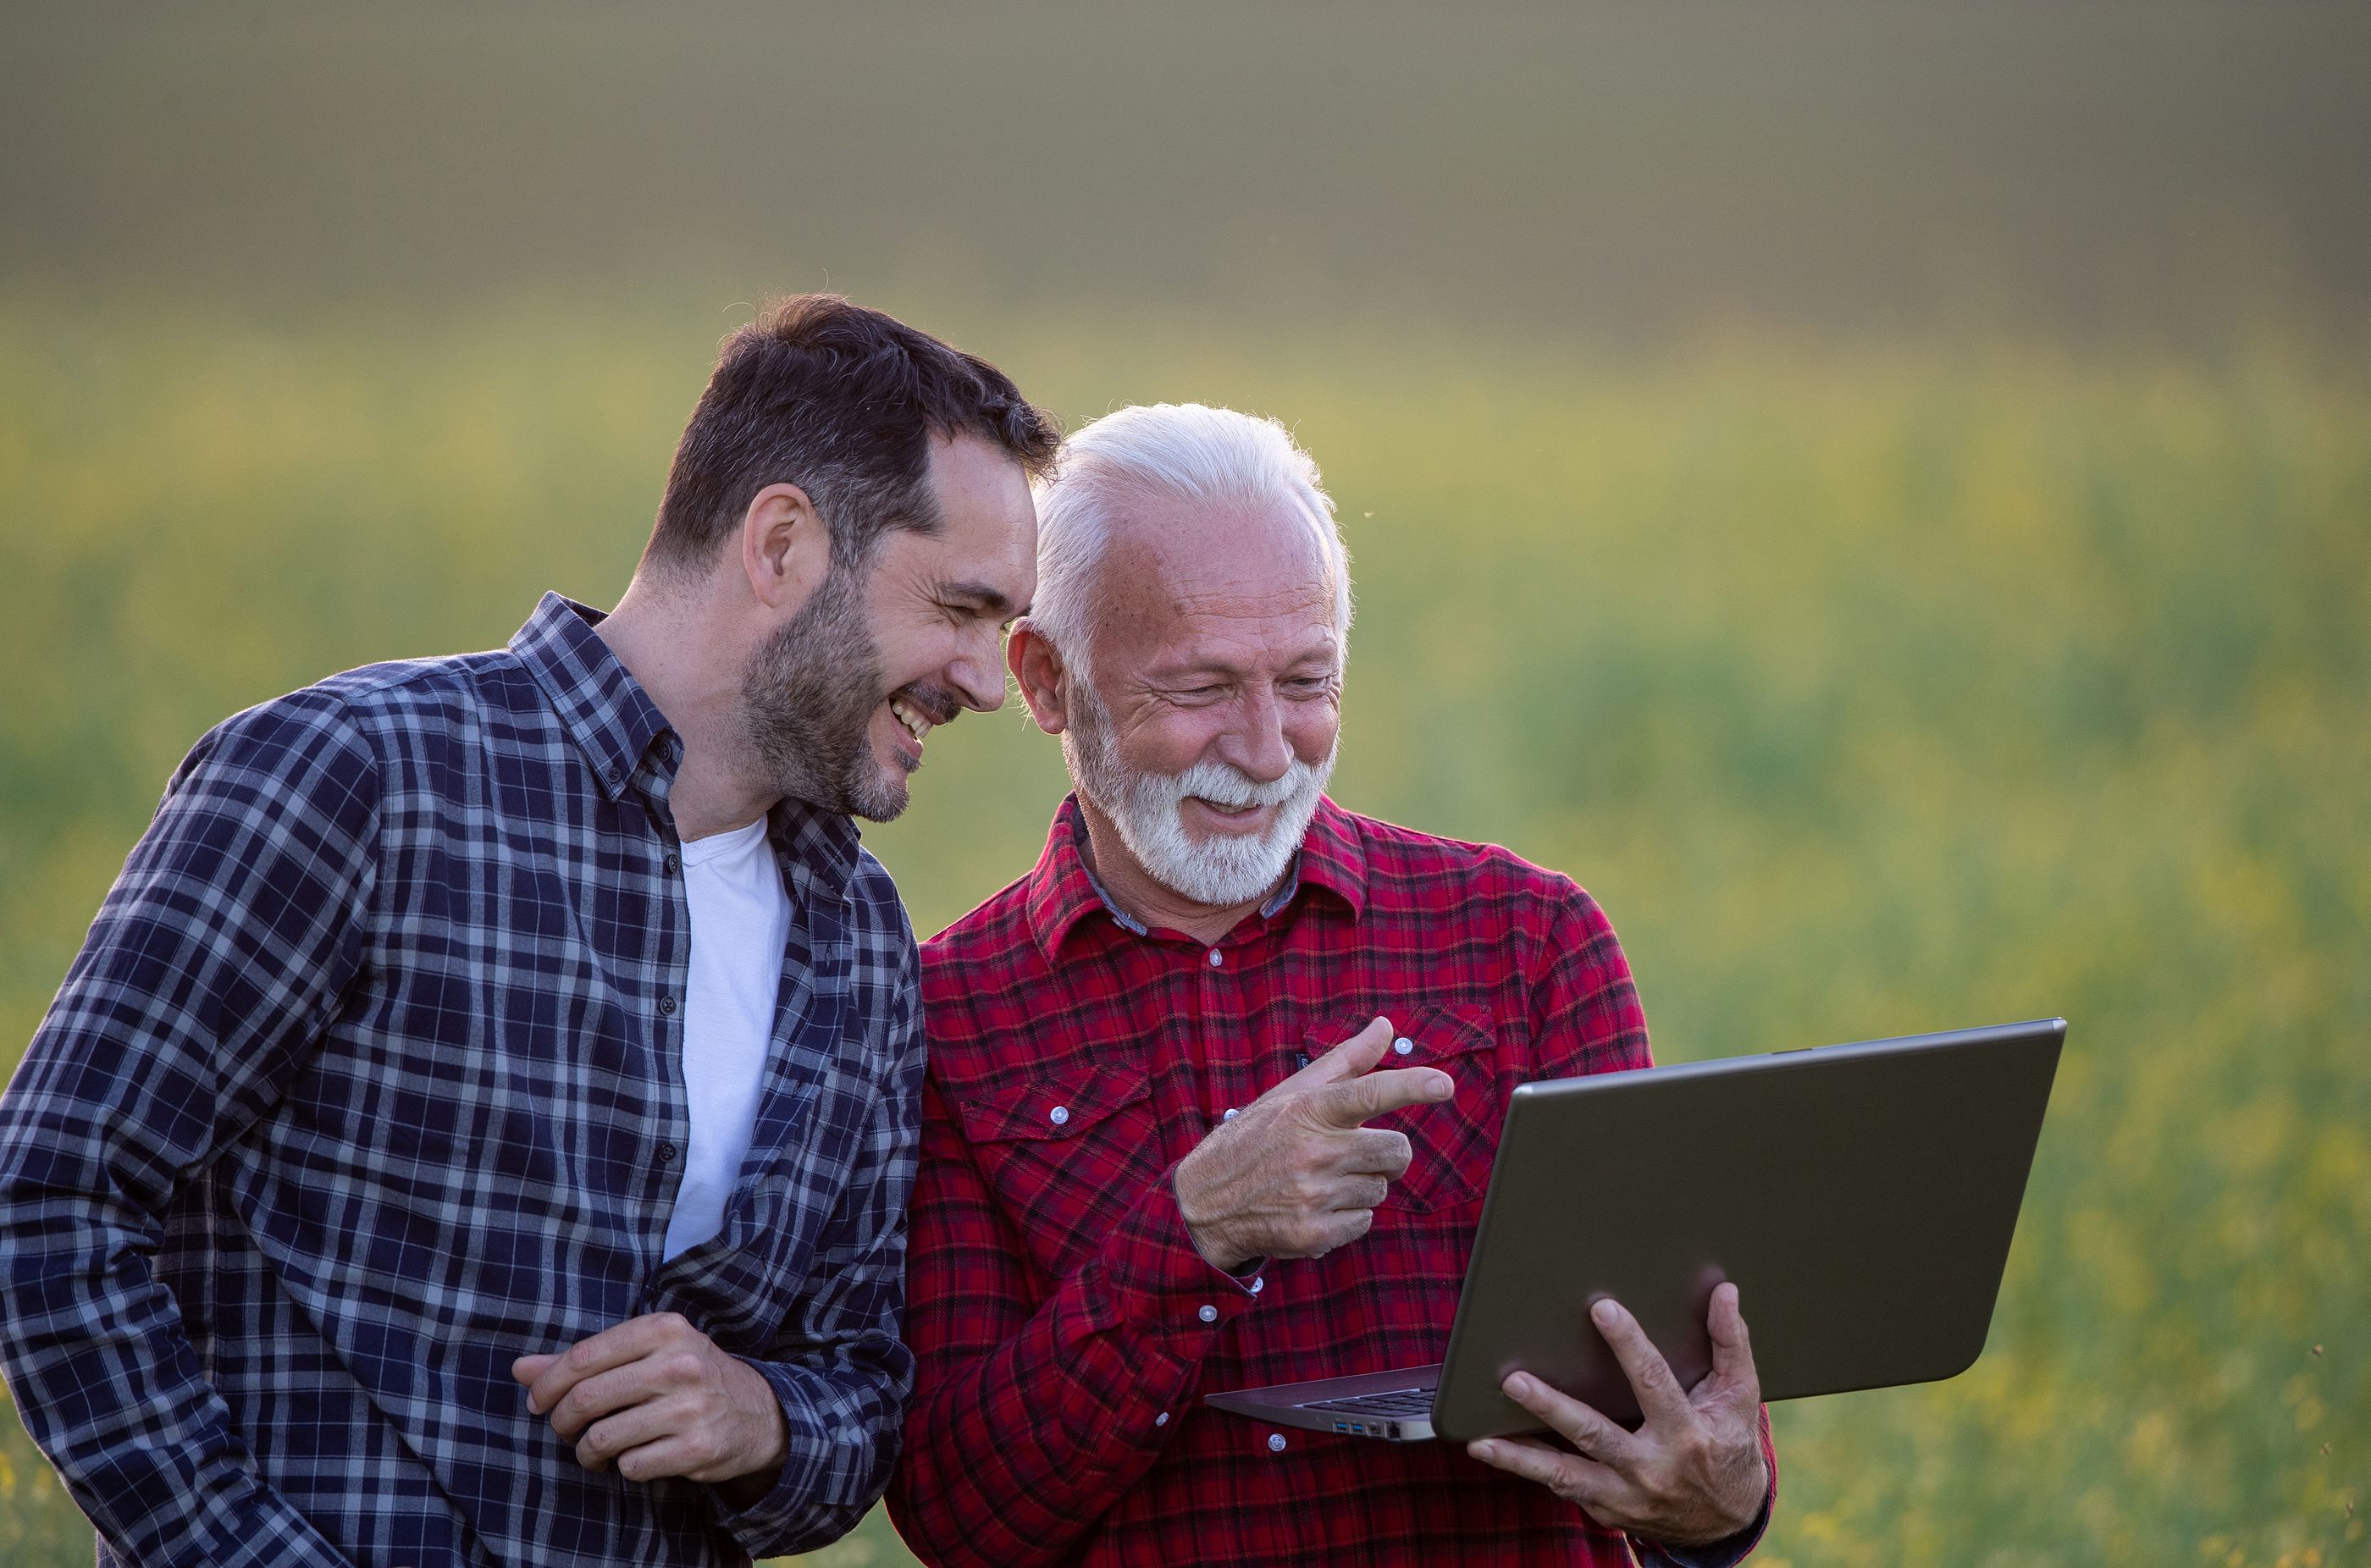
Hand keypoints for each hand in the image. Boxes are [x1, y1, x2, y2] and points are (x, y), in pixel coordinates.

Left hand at [512, 1312, 787, 1489]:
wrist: (758, 1412)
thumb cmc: (688, 1376)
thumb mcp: (646, 1353)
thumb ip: (585, 1360)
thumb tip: (521, 1370)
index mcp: (663, 1329)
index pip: (583, 1357)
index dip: (548, 1385)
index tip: (539, 1403)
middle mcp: (679, 1363)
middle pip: (587, 1398)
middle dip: (563, 1422)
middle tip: (565, 1430)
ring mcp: (691, 1407)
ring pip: (603, 1437)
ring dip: (587, 1452)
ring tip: (595, 1450)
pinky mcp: (697, 1448)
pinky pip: (631, 1466)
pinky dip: (622, 1467)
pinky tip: (633, 1458)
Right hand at [1173, 1016, 1453, 1270]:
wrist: (1204, 1200)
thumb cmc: (1256, 1138)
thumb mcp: (1292, 1094)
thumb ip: (1347, 1062)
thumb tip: (1386, 1026)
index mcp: (1308, 1110)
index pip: (1369, 1093)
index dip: (1411, 1086)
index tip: (1445, 1084)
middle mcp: (1313, 1151)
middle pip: (1397, 1151)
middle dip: (1386, 1152)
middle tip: (1354, 1151)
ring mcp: (1313, 1195)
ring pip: (1381, 1189)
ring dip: (1361, 1185)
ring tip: (1320, 1180)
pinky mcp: (1313, 1233)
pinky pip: (1364, 1222)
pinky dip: (1347, 1217)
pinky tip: (1315, 1207)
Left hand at [1466, 1285, 1768, 1547]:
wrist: (1727, 1521)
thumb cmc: (1730, 1445)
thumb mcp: (1741, 1397)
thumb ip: (1732, 1344)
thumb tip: (1725, 1293)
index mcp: (1687, 1434)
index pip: (1653, 1381)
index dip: (1628, 1343)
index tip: (1601, 1309)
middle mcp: (1652, 1468)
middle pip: (1594, 1433)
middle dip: (1551, 1407)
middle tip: (1514, 1380)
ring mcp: (1626, 1495)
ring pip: (1567, 1474)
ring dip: (1521, 1457)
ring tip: (1481, 1441)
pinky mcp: (1607, 1510)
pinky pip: (1564, 1487)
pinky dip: (1530, 1471)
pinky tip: (1495, 1451)